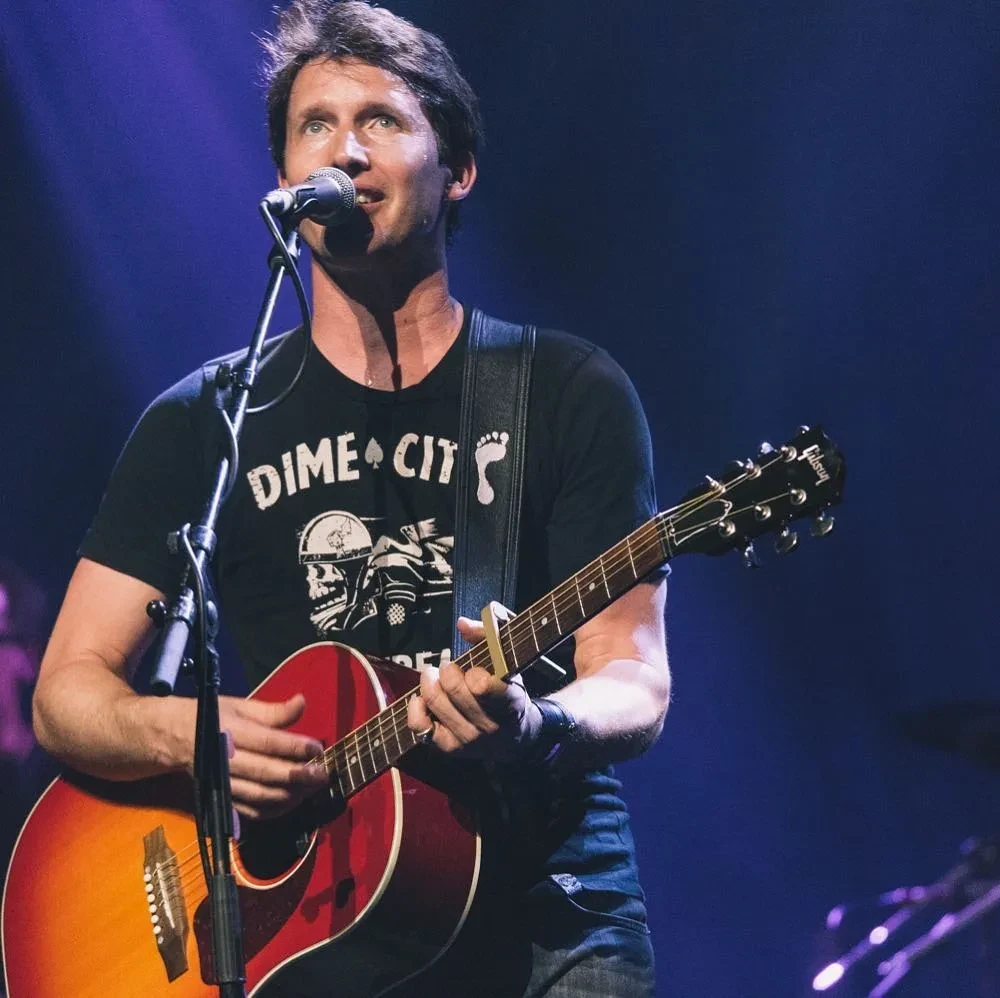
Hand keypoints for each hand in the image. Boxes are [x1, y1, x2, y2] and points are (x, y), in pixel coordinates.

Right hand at [173, 693, 328, 820]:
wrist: (174, 739)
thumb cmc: (213, 718)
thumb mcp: (240, 707)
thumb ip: (274, 711)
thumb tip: (302, 702)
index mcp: (231, 731)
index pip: (267, 742)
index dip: (295, 747)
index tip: (318, 748)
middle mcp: (225, 760)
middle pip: (266, 773)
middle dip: (298, 776)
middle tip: (323, 775)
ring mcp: (223, 783)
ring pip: (260, 796)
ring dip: (290, 795)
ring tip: (313, 788)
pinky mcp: (222, 799)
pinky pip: (250, 811)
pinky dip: (274, 811)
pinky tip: (293, 802)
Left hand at [406, 617, 541, 760]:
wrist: (516, 737)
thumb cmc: (509, 691)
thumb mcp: (509, 661)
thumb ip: (489, 635)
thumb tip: (462, 624)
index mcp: (509, 703)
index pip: (482, 686)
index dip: (473, 671)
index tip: (475, 669)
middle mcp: (489, 725)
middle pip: (454, 689)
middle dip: (447, 670)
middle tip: (449, 667)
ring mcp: (469, 739)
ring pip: (436, 703)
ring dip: (430, 682)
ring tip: (434, 677)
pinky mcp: (450, 748)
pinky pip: (420, 727)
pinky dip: (416, 707)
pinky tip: (422, 697)